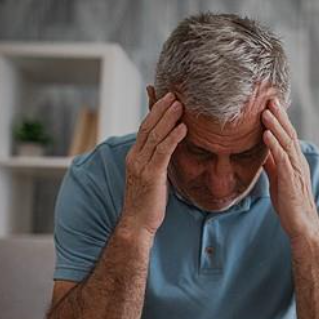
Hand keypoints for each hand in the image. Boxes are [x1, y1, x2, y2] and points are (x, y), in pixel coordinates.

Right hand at [120, 86, 186, 236]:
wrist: (137, 224)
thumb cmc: (147, 204)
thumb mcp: (153, 177)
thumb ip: (159, 162)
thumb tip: (172, 151)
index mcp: (135, 157)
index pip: (144, 128)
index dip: (154, 112)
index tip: (165, 98)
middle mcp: (135, 157)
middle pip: (148, 126)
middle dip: (161, 108)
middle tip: (174, 93)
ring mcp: (141, 165)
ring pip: (155, 135)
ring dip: (168, 118)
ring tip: (180, 104)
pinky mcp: (151, 175)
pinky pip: (163, 151)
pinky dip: (173, 137)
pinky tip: (183, 128)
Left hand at [262, 98, 318, 241]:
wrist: (301, 225)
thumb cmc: (290, 204)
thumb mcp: (278, 179)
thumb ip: (272, 164)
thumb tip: (263, 150)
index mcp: (294, 161)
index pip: (287, 136)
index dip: (280, 119)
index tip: (271, 103)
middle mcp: (298, 162)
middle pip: (288, 134)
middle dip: (279, 116)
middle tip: (269, 98)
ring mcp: (296, 171)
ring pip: (286, 143)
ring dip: (275, 126)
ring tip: (265, 112)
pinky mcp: (291, 181)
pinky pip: (282, 159)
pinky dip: (274, 146)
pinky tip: (266, 135)